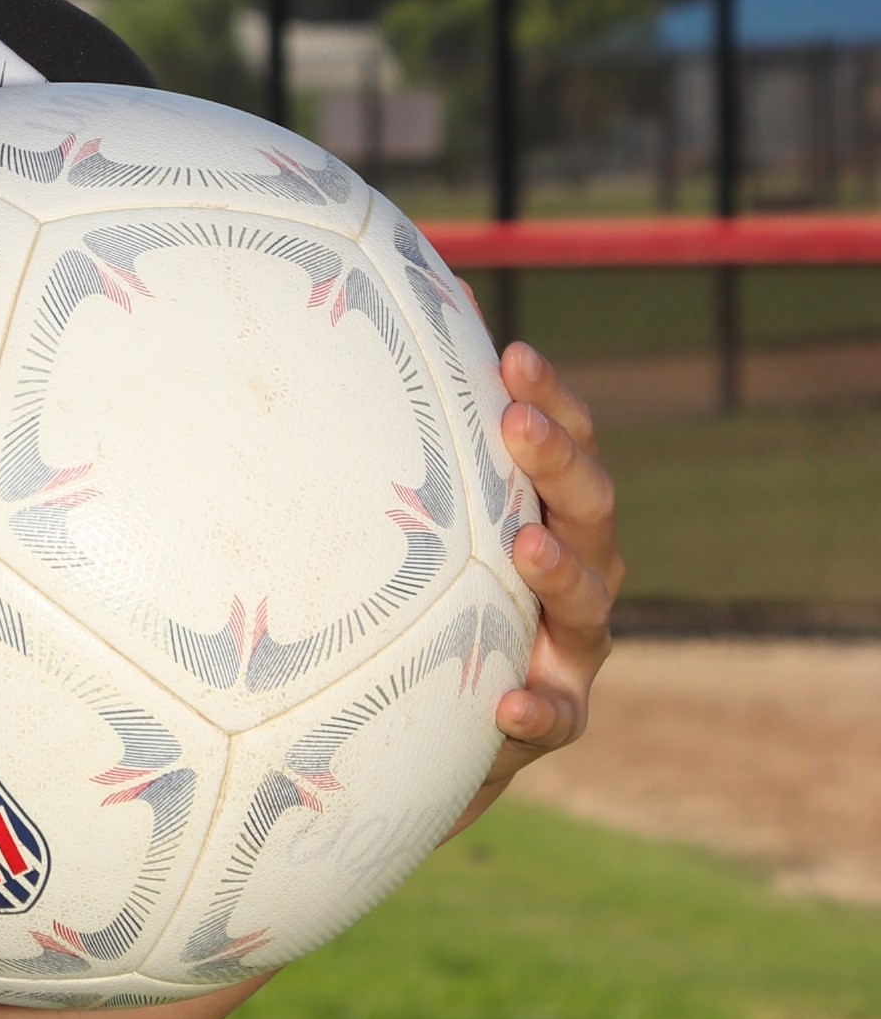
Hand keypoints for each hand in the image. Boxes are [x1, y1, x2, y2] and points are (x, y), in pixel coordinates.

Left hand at [453, 340, 621, 831]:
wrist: (439, 719)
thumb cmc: (435, 591)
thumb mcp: (434, 518)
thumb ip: (434, 425)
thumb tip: (428, 299)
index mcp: (556, 512)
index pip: (570, 444)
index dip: (552, 399)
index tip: (512, 355)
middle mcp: (582, 571)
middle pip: (590, 507)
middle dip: (557, 463)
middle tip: (516, 424)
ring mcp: (575, 645)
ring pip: (589, 604)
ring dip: (560, 571)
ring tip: (524, 545)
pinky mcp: (559, 715)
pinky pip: (559, 716)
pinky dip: (539, 708)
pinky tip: (509, 703)